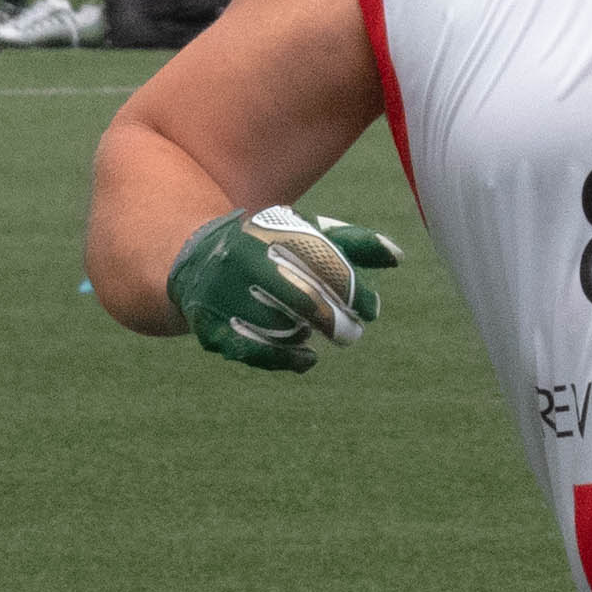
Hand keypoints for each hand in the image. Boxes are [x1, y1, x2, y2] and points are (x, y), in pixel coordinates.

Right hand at [166, 204, 402, 372]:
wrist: (194, 256)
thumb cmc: (266, 246)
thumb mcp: (303, 234)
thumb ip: (349, 243)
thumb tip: (398, 257)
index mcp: (270, 231)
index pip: (322, 262)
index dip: (353, 289)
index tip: (371, 309)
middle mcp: (243, 260)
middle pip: (303, 298)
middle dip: (336, 321)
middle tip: (353, 333)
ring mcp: (223, 294)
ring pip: (280, 327)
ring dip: (307, 334)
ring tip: (318, 333)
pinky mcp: (210, 326)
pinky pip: (254, 351)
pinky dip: (285, 359)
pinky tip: (307, 359)